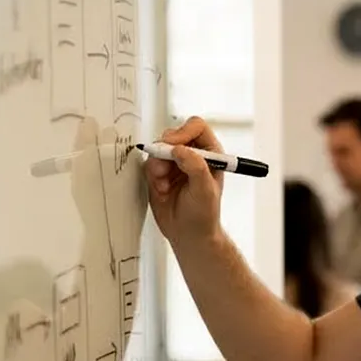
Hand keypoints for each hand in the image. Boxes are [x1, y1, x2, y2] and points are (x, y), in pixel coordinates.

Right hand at [144, 116, 224, 246]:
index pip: (196, 127)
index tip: (176, 147)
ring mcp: (175, 163)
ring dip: (158, 164)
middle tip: (165, 168)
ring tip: (165, 183)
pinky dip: (152, 174)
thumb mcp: (205, 190)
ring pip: (159, 148)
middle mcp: (192, 155)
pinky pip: (150, 162)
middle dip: (166, 150)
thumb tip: (179, 148)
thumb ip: (195, 166)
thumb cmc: (204, 214)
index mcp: (211, 153)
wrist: (188, 234)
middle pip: (173, 134)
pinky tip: (161, 189)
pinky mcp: (160, 173)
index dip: (184, 132)